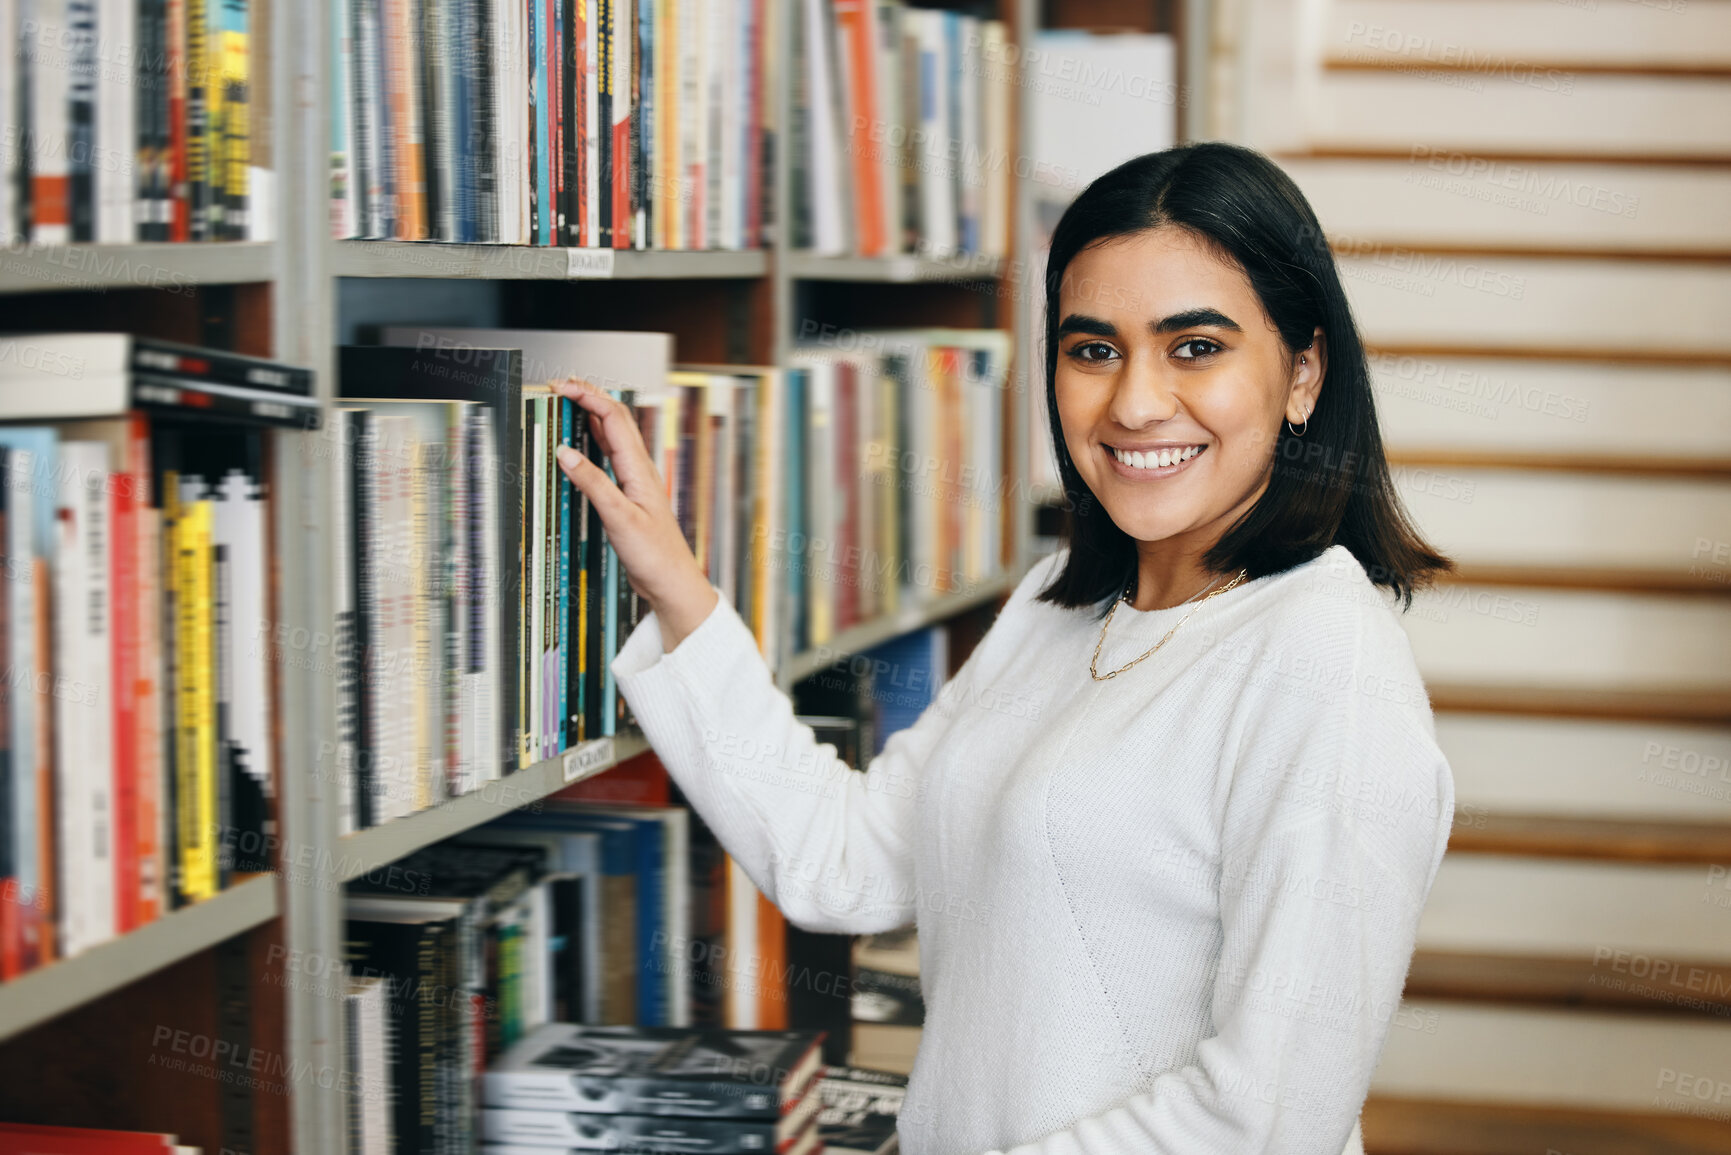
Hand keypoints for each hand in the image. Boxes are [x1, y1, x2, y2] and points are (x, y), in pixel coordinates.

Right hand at [551, 378, 719, 651]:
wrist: (671, 582)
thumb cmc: (654, 555)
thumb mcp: (619, 517)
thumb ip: (593, 483)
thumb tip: (565, 452)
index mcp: (638, 468)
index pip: (612, 417)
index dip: (587, 396)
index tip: (561, 386)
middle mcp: (638, 468)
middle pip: (614, 419)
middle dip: (588, 397)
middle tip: (560, 386)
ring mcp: (634, 480)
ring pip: (612, 436)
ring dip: (590, 416)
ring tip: (568, 404)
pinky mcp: (628, 495)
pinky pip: (609, 458)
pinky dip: (592, 442)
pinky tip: (581, 444)